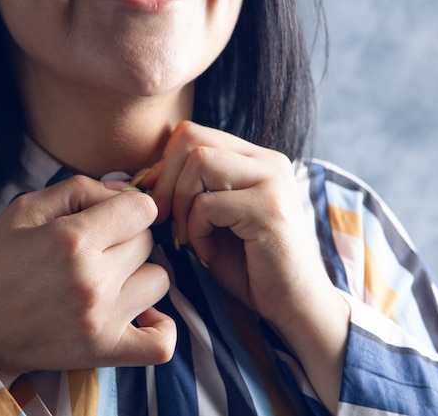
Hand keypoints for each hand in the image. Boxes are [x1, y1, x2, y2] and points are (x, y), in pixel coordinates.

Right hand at [0, 175, 175, 379]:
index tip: (112, 217)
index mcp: (72, 239)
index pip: (143, 209)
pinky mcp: (104, 351)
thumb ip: (79, 189)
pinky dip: (160, 327)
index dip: (130, 207)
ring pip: (160, 280)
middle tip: (97, 248)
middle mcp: (93, 280)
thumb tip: (125, 190)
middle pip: (148, 242)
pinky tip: (140, 313)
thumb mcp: (23, 210)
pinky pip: (161, 342)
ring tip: (110, 279)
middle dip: (127, 238)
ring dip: (139, 275)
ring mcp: (102, 319)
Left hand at [138, 121, 348, 412]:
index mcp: (254, 158)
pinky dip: (196, 231)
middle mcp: (267, 161)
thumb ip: (186, 192)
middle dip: (165, 182)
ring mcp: (272, 181)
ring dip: (181, 205)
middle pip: (191, 138)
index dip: (163, 166)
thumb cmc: (248, 265)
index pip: (191, 133)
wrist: (293, 304)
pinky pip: (208, 204)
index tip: (159, 205)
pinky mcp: (269, 209)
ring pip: (199, 162)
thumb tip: (143, 176)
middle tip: (167, 221)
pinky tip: (208, 253)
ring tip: (189, 238)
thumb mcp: (210, 221)